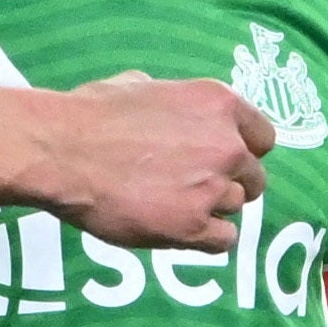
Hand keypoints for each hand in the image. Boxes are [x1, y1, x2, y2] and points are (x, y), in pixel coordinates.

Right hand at [31, 71, 272, 254]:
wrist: (63, 151)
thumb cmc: (92, 114)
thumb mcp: (139, 86)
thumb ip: (170, 100)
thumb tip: (167, 106)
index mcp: (218, 104)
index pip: (263, 138)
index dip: (244, 151)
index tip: (224, 159)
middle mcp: (226, 146)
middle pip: (254, 177)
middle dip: (229, 183)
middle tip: (195, 186)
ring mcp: (212, 188)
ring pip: (235, 208)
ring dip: (211, 209)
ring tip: (174, 205)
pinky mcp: (192, 227)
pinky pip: (223, 240)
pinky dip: (206, 238)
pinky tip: (179, 229)